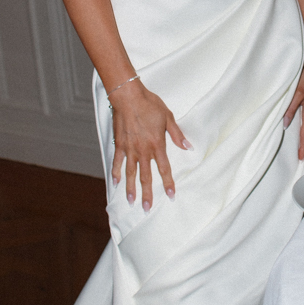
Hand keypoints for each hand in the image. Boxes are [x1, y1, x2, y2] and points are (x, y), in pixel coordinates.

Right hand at [109, 80, 191, 208]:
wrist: (128, 97)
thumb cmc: (149, 104)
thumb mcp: (168, 117)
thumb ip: (177, 135)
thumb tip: (188, 147)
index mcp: (157, 145)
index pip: (164, 169)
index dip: (168, 183)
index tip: (171, 195)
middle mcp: (143, 151)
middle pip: (146, 177)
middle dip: (147, 194)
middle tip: (147, 208)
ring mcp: (129, 149)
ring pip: (130, 173)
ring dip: (131, 189)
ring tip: (131, 201)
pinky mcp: (119, 145)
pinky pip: (117, 162)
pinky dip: (115, 173)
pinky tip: (115, 183)